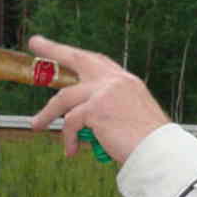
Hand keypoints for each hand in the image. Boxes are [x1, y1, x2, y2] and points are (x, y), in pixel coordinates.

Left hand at [27, 35, 170, 162]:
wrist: (160, 153)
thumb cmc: (148, 143)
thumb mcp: (132, 116)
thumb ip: (111, 109)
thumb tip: (85, 119)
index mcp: (126, 81)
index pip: (98, 62)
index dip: (78, 58)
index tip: (64, 53)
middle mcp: (116, 81)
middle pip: (77, 58)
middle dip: (54, 49)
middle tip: (36, 43)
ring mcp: (105, 92)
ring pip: (64, 97)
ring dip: (47, 112)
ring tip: (36, 124)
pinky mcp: (96, 109)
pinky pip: (70, 122)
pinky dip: (67, 138)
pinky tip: (70, 150)